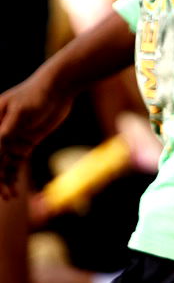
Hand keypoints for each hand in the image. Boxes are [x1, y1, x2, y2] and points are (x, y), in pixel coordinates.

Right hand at [0, 73, 73, 198]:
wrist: (60, 86)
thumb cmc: (37, 94)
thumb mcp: (21, 113)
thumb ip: (6, 132)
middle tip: (1, 194)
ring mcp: (11, 138)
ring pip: (2, 164)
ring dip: (3, 181)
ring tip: (9, 196)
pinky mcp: (25, 143)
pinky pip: (15, 164)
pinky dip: (13, 176)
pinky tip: (14, 190)